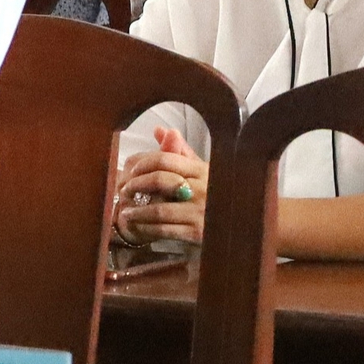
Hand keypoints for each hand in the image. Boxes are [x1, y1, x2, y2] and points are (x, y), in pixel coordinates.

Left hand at [114, 126, 209, 244]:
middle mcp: (203, 189)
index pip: (165, 159)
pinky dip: (147, 228)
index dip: (142, 163)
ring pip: (159, 209)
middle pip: (160, 179)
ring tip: (126, 213)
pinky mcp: (198, 233)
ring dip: (137, 212)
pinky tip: (139, 226)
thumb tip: (160, 130)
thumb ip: (181, 152)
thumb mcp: (203, 173)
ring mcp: (201, 212)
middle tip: (124, 190)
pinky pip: (165, 229)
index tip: (131, 170)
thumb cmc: (215, 196)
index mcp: (202, 170)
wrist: (240, 229)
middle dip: (136, 185)